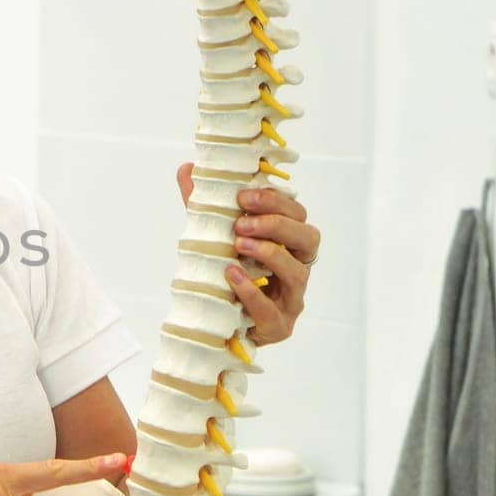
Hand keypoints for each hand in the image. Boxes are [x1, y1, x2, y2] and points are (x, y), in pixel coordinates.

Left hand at [177, 162, 320, 345]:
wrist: (215, 326)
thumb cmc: (224, 276)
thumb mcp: (213, 237)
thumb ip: (203, 206)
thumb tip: (187, 168)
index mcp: (288, 244)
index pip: (298, 214)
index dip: (275, 201)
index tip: (243, 195)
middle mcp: (297, 268)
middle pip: (309, 238)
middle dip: (277, 225)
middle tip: (242, 222)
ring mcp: (291, 300)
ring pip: (298, 273)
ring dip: (269, 253)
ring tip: (239, 244)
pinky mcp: (279, 327)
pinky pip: (272, 311)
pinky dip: (252, 292)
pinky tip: (232, 275)